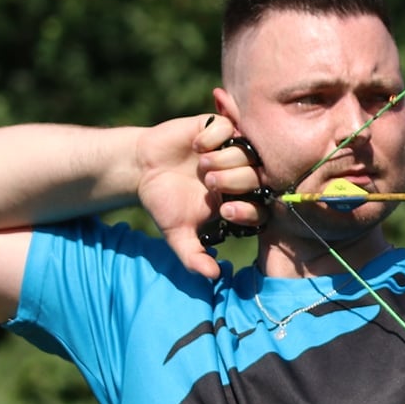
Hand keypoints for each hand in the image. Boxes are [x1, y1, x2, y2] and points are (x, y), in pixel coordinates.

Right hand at [136, 114, 268, 278]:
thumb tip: (212, 277)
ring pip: (247, 150)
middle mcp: (240, 175)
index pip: (262, 207)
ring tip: (201, 165)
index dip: (249, 210)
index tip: (224, 211)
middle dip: (237, 181)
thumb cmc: (164, 204)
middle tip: (210, 185)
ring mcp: (230, 150)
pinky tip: (197, 145)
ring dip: (224, 159)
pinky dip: (213, 137)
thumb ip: (194, 257)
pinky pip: (229, 127)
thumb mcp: (177, 235)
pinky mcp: (216, 127)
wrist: (142, 170)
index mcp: (238, 201)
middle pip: (260, 176)